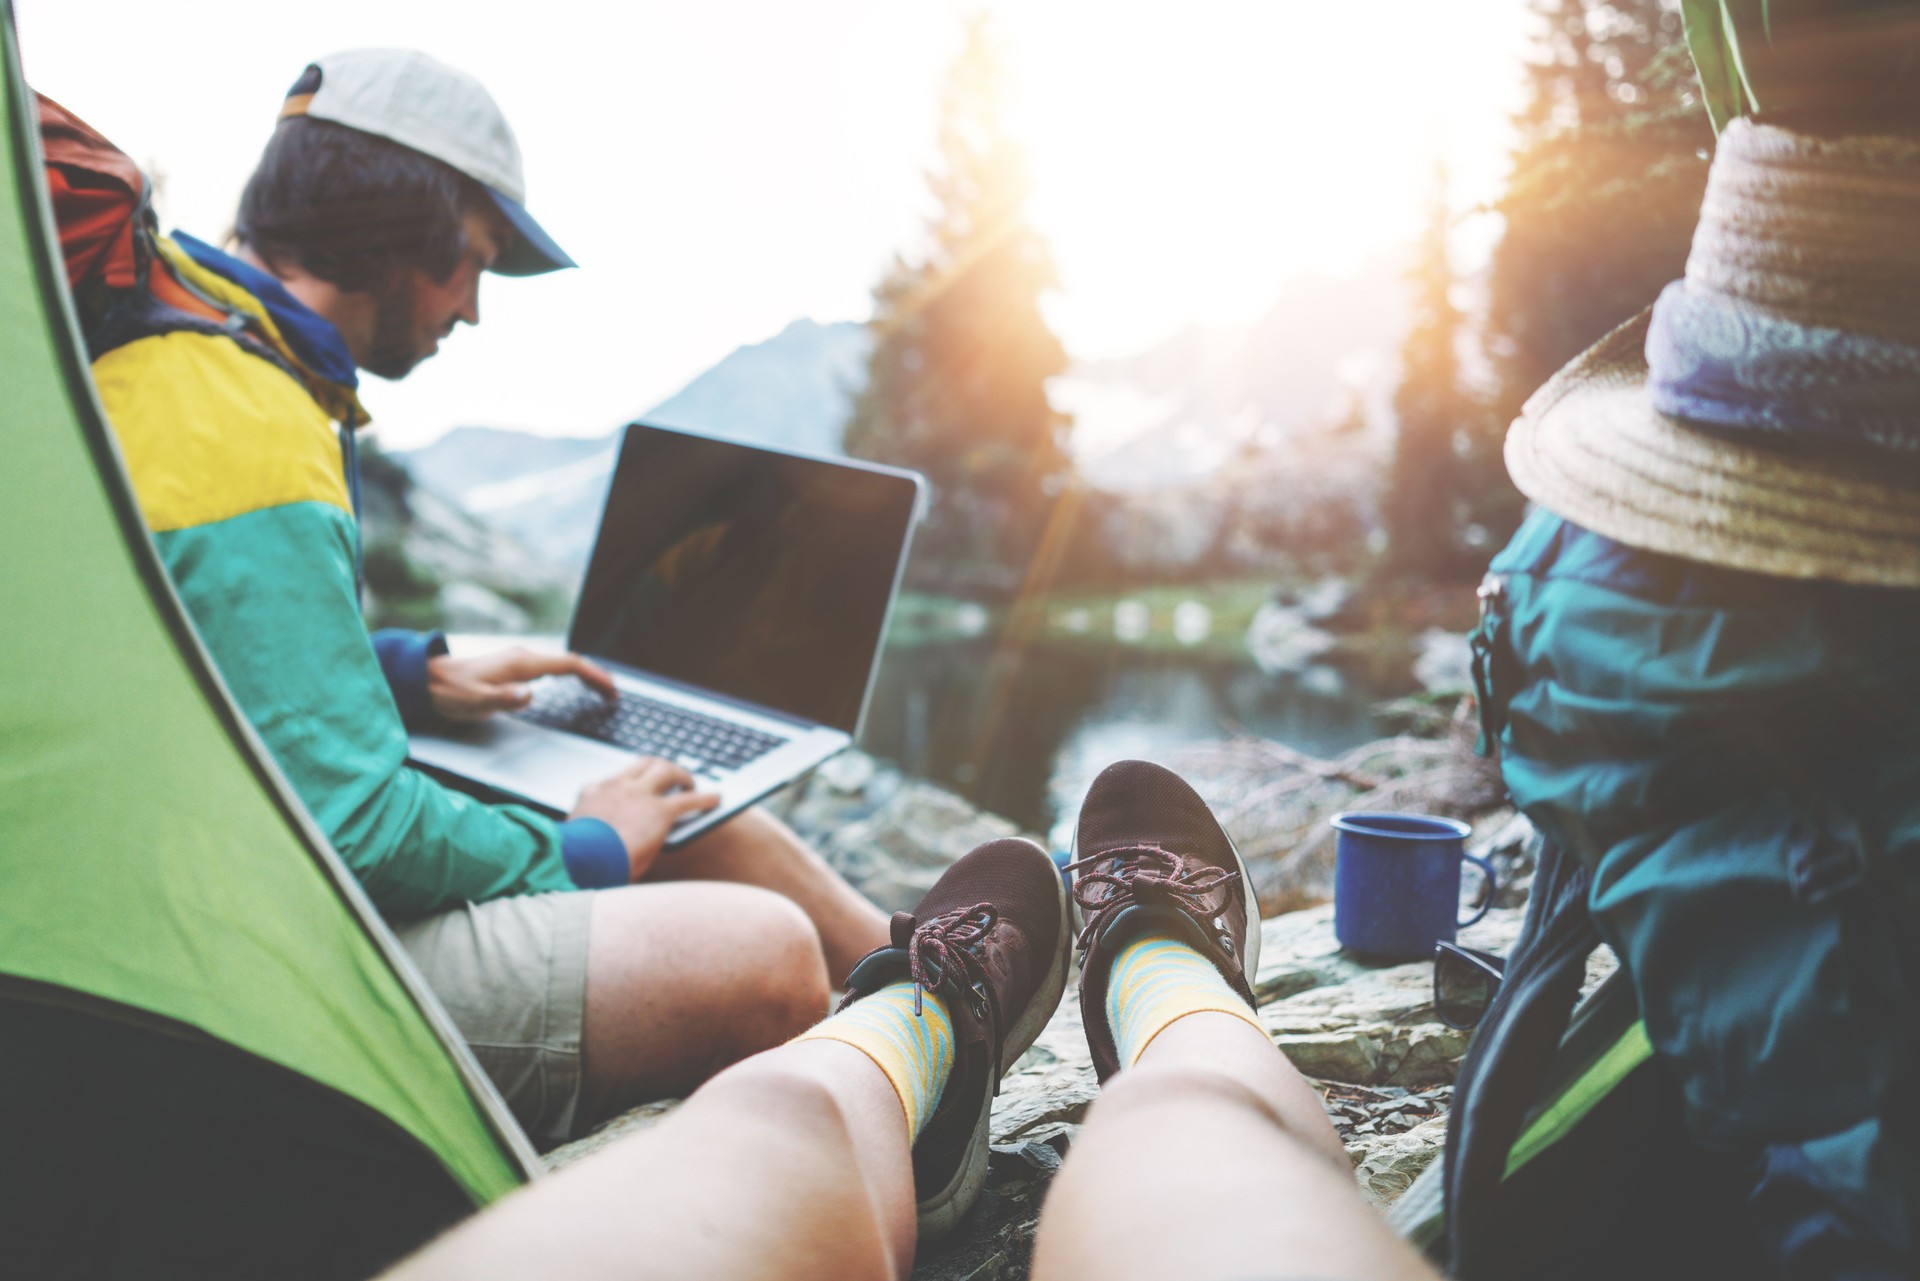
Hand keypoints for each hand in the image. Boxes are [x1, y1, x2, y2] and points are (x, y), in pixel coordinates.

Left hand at [425, 647, 616, 721]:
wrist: (427, 680)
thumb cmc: (452, 693)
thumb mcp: (477, 701)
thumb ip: (504, 699)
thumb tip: (530, 696)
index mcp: (521, 663)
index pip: (568, 665)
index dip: (593, 676)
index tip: (611, 690)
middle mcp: (524, 657)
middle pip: (570, 662)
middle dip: (595, 676)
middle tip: (613, 694)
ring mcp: (518, 660)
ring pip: (561, 664)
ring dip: (583, 675)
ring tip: (599, 690)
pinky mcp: (513, 667)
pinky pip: (550, 667)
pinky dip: (568, 675)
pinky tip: (570, 685)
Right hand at [569, 758, 721, 880]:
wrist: (579, 862)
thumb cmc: (574, 859)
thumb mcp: (579, 837)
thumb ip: (594, 830)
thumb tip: (606, 841)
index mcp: (593, 792)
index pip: (618, 778)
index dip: (633, 782)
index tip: (638, 790)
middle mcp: (617, 786)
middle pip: (645, 764)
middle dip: (662, 767)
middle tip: (672, 778)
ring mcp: (638, 795)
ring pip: (666, 769)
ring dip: (682, 775)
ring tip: (691, 784)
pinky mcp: (658, 811)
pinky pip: (689, 800)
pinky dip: (705, 799)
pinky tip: (716, 800)